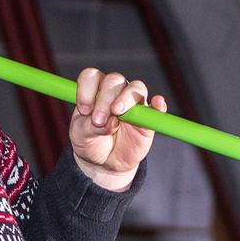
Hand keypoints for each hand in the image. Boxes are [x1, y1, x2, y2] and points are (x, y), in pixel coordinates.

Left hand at [68, 68, 162, 191]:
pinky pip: (157, 107)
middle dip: (105, 99)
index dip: (86, 90)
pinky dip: (158, 104)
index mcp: (94, 90)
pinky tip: (157, 103)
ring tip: (117, 113)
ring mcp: (133, 103)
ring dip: (126, 98)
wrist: (104, 163)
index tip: (84, 110)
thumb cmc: (89, 143)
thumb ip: (89, 127)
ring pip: (136, 88)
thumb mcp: (81, 136)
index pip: (91, 77)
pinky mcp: (147, 118)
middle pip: (114, 80)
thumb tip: (111, 122)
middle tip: (98, 121)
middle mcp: (115, 91)